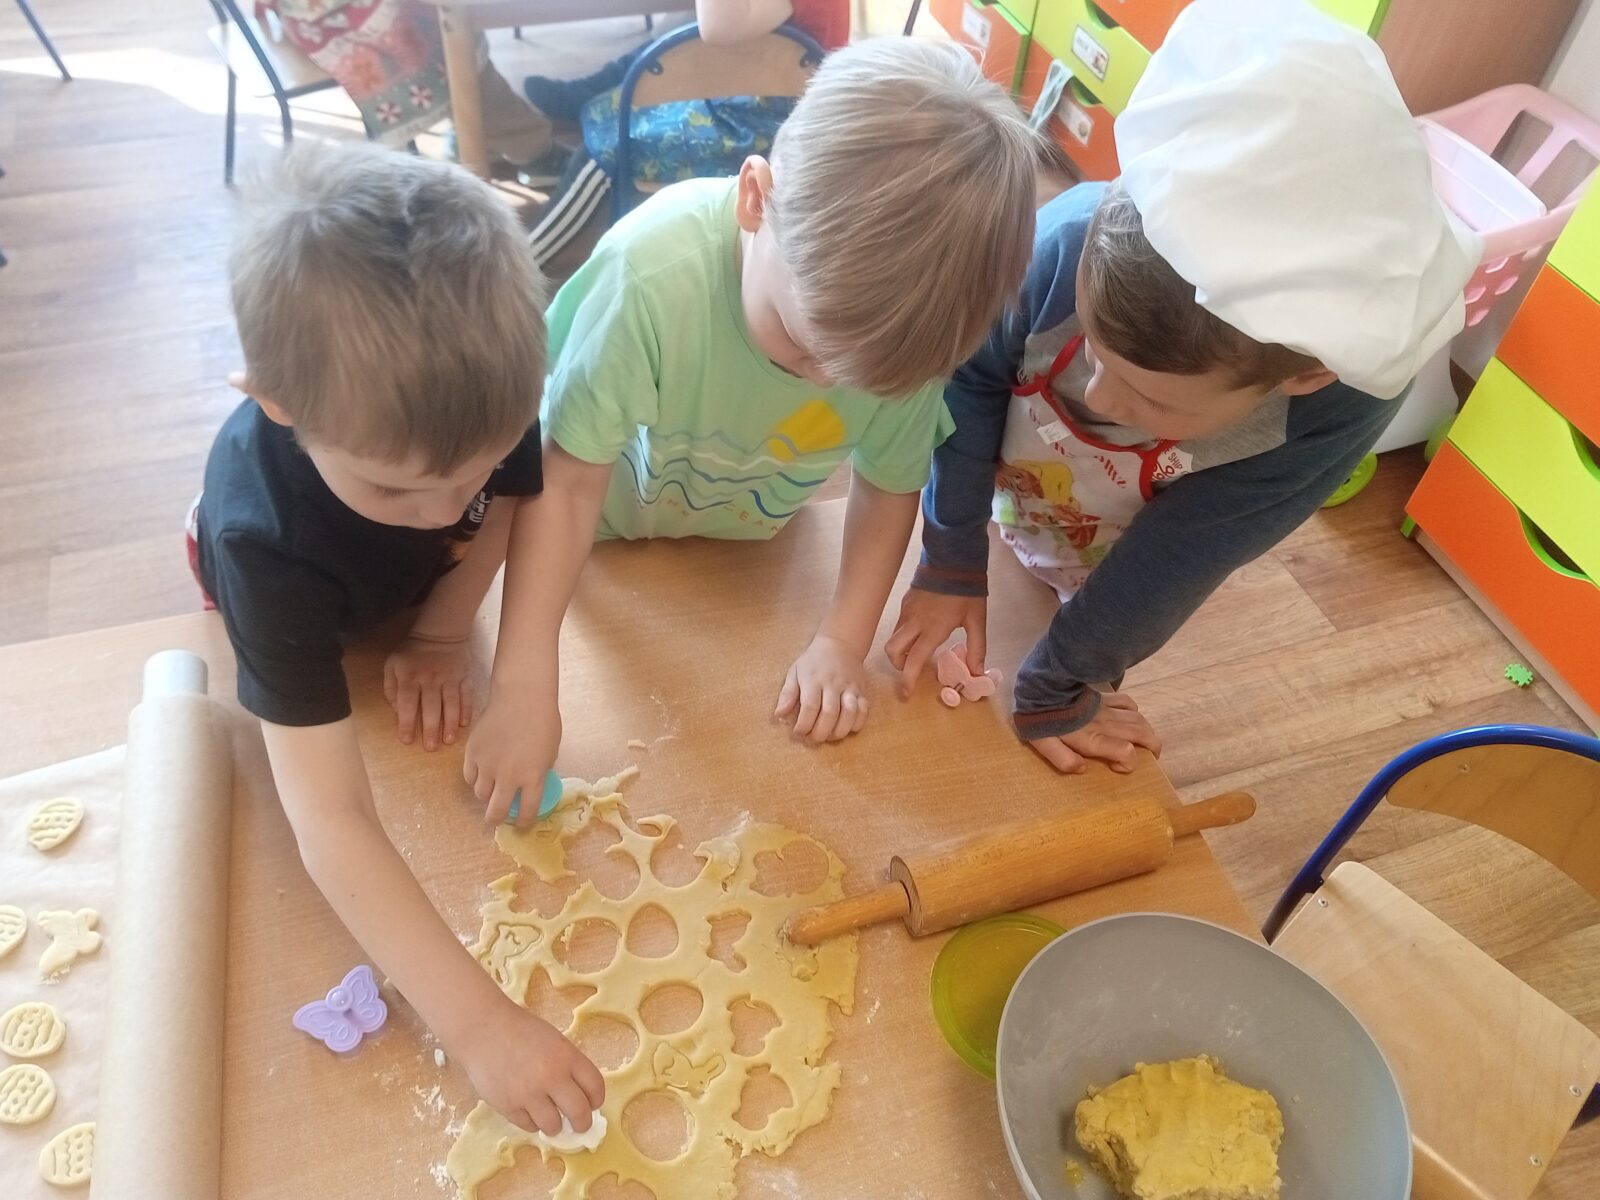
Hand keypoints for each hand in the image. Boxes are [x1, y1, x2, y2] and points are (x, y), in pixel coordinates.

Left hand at [384, 633, 473, 750]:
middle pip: (431, 706)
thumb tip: (396, 711)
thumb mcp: (392, 665)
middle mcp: (430, 679)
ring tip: (448, 740)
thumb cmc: (412, 653)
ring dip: (450, 723)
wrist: (439, 633)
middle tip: (430, 747)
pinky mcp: (464, 677)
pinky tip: (464, 724)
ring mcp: (449, 678)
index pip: (407, 702)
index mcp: (410, 677)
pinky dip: (466, 710)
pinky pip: (466, 695)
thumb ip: (390, 688)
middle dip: (431, 728)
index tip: (407, 739)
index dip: (406, 722)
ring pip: (451, 703)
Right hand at [461, 1000, 604, 1135]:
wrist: (483, 1030)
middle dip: (582, 1123)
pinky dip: (532, 1122)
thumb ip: (568, 1065)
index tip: (593, 1105)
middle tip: (579, 1125)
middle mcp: (551, 1077)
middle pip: (579, 1113)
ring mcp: (529, 1094)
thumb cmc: (521, 1031)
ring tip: (551, 1119)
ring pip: (554, 1126)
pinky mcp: (508, 1106)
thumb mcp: (554, 1040)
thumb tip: (581, 1096)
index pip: (595, 1087)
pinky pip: (529, 1126)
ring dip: (555, 1125)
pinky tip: (529, 1110)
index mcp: (567, 1056)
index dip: (597, 1099)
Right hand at [463, 687, 560, 825]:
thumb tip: (528, 786)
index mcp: (532, 777)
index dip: (524, 822)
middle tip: (495, 819)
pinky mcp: (472, 753)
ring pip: (479, 794)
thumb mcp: (550, 752)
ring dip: (486, 795)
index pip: (526, 812)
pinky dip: (475, 778)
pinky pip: (469, 776)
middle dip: (495, 819)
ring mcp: (487, 765)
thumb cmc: (543, 721)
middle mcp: (507, 776)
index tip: (522, 824)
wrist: (522, 697)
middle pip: (495, 811)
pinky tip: (482, 773)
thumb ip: (538, 772)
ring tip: (491, 788)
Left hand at [774, 635, 869, 744]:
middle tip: (812, 740)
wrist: (841, 644)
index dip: (803, 725)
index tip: (797, 733)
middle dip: (820, 732)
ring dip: (840, 731)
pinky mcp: (862, 691)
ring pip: (850, 713)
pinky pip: (864, 710)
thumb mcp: (795, 672)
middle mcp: (833, 683)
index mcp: (813, 679)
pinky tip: (846, 728)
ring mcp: (850, 687)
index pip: (809, 706)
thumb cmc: (813, 662)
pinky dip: (856, 724)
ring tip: (830, 737)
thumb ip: (787, 694)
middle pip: (830, 713)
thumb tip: (779, 714)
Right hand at [884, 588, 987, 697]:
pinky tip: (921, 631)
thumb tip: (977, 673)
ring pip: (893, 638)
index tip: (907, 692)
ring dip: (901, 650)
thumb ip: (977, 648)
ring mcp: (907, 612)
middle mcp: (914, 623)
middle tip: (912, 669)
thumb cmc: (967, 591)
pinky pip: (899, 624)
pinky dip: (904, 635)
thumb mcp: (977, 621)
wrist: (952, 559)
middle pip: (893, 651)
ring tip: (918, 651)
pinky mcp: (905, 603)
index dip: (908, 679)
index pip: (914, 661)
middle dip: (899, 665)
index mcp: (932, 630)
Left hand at [1026, 692, 1161, 774]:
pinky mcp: (1104, 698)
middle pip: (1142, 734)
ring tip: (1145, 742)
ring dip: (1148, 731)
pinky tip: (1130, 718)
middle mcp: (1106, 724)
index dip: (1129, 763)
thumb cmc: (1041, 720)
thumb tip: (1083, 769)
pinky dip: (1136, 712)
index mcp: (1093, 738)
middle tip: (1150, 757)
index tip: (1116, 767)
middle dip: (1152, 748)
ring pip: (1140, 718)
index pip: (1126, 751)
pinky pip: (1128, 702)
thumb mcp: (1045, 746)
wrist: (1039, 687)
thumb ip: (1064, 760)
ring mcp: (1107, 709)